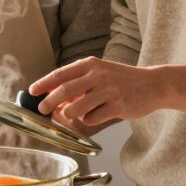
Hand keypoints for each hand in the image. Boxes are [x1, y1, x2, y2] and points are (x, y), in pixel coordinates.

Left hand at [29, 57, 160, 126]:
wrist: (153, 84)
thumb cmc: (123, 80)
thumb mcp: (100, 73)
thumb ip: (80, 83)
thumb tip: (55, 96)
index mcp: (91, 64)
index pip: (60, 74)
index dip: (43, 83)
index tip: (31, 91)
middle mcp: (98, 75)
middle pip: (65, 90)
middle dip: (49, 102)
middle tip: (42, 110)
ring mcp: (108, 91)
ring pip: (77, 107)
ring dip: (68, 114)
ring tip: (69, 116)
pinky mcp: (118, 106)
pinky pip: (93, 118)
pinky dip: (87, 120)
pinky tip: (93, 117)